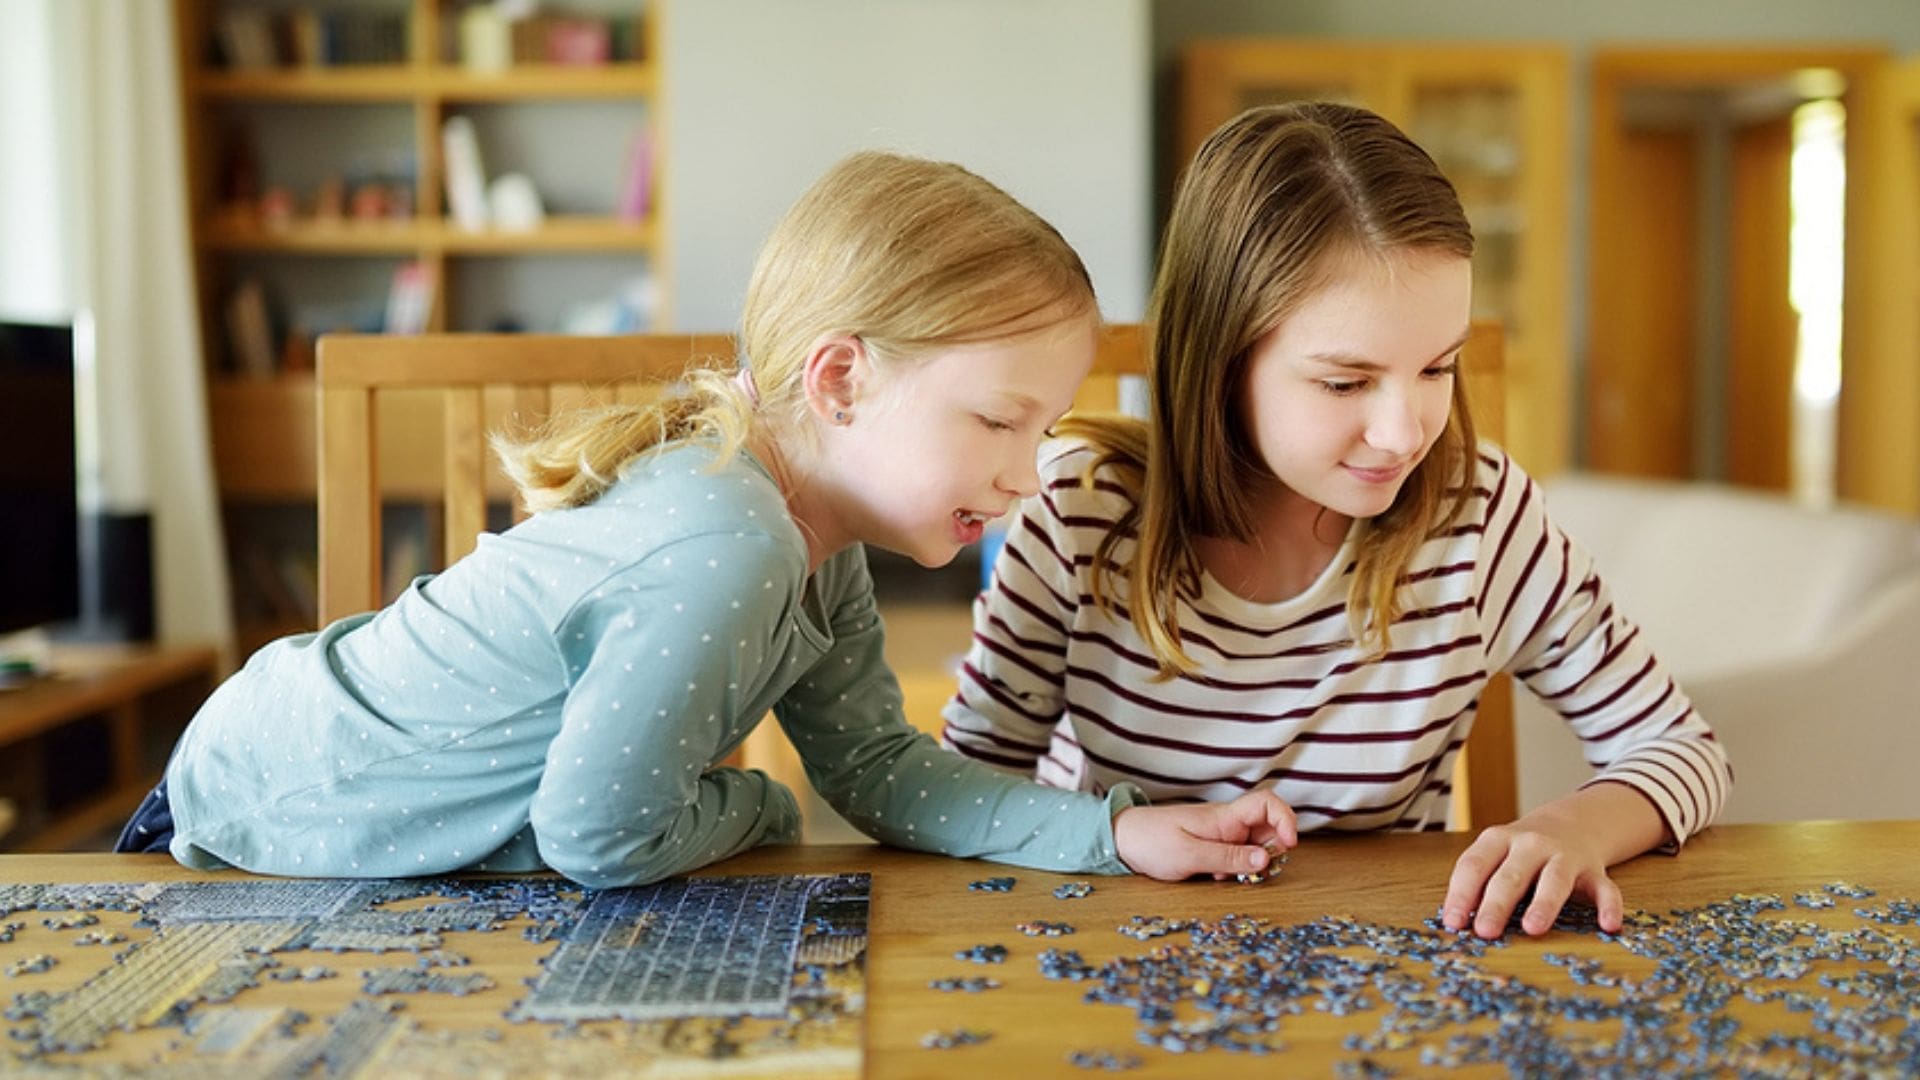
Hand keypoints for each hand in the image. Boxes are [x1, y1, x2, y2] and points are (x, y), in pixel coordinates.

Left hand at [1112, 790, 1297, 881]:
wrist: (1121, 838)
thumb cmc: (1152, 843)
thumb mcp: (1190, 856)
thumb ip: (1229, 859)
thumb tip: (1266, 860)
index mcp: (1225, 817)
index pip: (1268, 803)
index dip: (1286, 820)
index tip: (1289, 846)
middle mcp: (1227, 822)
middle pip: (1268, 827)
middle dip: (1271, 851)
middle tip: (1254, 872)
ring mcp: (1220, 833)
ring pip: (1254, 844)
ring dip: (1251, 863)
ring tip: (1228, 876)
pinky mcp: (1211, 844)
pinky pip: (1236, 854)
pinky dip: (1235, 867)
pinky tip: (1216, 877)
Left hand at [1442, 813, 1623, 938]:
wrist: (1570, 823)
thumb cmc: (1520, 852)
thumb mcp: (1494, 855)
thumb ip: (1478, 883)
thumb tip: (1455, 922)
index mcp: (1498, 840)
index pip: (1474, 865)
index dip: (1461, 894)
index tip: (1453, 923)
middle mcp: (1531, 844)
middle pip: (1511, 875)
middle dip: (1496, 904)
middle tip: (1485, 932)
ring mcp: (1565, 856)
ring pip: (1555, 880)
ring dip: (1544, 903)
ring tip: (1533, 928)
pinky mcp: (1594, 871)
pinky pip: (1605, 889)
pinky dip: (1609, 906)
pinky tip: (1609, 926)